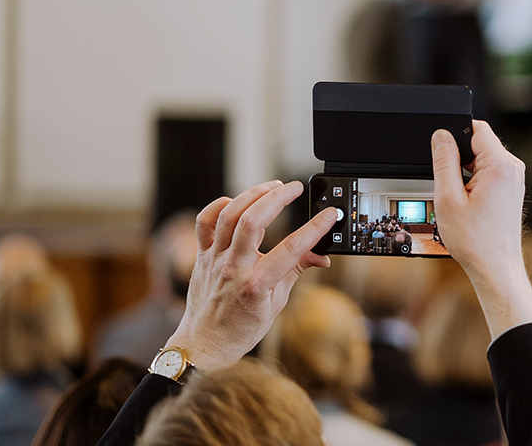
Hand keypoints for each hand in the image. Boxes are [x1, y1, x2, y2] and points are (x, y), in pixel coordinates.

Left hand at [164, 180, 336, 370]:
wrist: (205, 344)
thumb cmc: (242, 328)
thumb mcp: (277, 303)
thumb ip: (297, 272)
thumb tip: (322, 256)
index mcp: (256, 285)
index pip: (291, 249)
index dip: (315, 228)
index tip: (329, 215)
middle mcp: (233, 268)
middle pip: (252, 221)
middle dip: (277, 198)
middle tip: (295, 188)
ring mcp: (214, 260)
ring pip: (229, 216)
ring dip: (253, 195)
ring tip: (273, 187)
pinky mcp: (201, 255)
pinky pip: (204, 222)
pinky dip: (219, 206)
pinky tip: (236, 201)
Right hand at [432, 121, 531, 336]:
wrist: (495, 267)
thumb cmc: (475, 241)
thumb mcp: (447, 197)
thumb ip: (444, 161)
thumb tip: (441, 135)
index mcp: (500, 165)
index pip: (476, 127)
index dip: (454, 135)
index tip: (443, 155)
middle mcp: (513, 169)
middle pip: (478, 142)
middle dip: (459, 157)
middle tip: (451, 186)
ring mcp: (515, 179)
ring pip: (482, 159)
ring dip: (466, 172)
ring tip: (462, 200)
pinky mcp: (511, 189)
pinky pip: (489, 172)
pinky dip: (475, 182)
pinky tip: (470, 204)